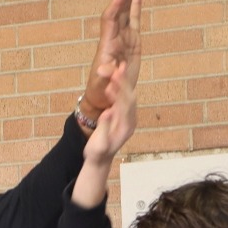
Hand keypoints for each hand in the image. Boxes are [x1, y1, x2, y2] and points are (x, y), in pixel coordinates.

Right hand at [75, 61, 137, 208]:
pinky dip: (119, 89)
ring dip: (123, 83)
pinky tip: (113, 80)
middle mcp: (130, 121)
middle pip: (129, 97)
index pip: (126, 104)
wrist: (99, 161)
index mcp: (125, 127)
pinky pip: (123, 100)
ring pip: (128, 97)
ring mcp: (128, 119)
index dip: (121, 89)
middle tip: (119, 66)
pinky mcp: (123, 117)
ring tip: (118, 68)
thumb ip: (104, 127)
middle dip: (124, 82)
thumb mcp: (98, 143)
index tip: (116, 76)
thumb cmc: (97, 154)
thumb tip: (107, 111)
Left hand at [80, 0, 141, 120]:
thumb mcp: (102, 84)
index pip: (111, 17)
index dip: (117, 3)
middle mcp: (115, 38)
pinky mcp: (132, 44)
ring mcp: (124, 39)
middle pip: (119, 9)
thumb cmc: (100, 91)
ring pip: (126, 12)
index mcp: (108, 44)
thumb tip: (104, 68)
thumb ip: (105, 75)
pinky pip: (134, 21)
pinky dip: (136, 7)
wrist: (102, 98)